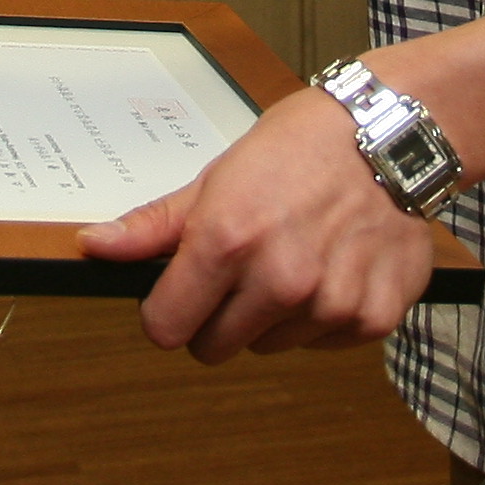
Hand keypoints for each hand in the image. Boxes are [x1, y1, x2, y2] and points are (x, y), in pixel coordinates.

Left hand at [75, 86, 437, 362]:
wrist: (391, 136)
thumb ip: (155, 226)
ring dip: (275, 315)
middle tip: (246, 267)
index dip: (168, 311)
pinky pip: (323, 343)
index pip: (165, 328)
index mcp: (227, 241)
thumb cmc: (301, 147)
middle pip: (214, 348)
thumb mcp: (217, 178)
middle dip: (219, 317)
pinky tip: (335, 266)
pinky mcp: (372, 317)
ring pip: (271, 346)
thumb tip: (93, 246)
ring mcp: (329, 303)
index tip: (182, 293)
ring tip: (298, 256)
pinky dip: (324, 316)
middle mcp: (278, 279)